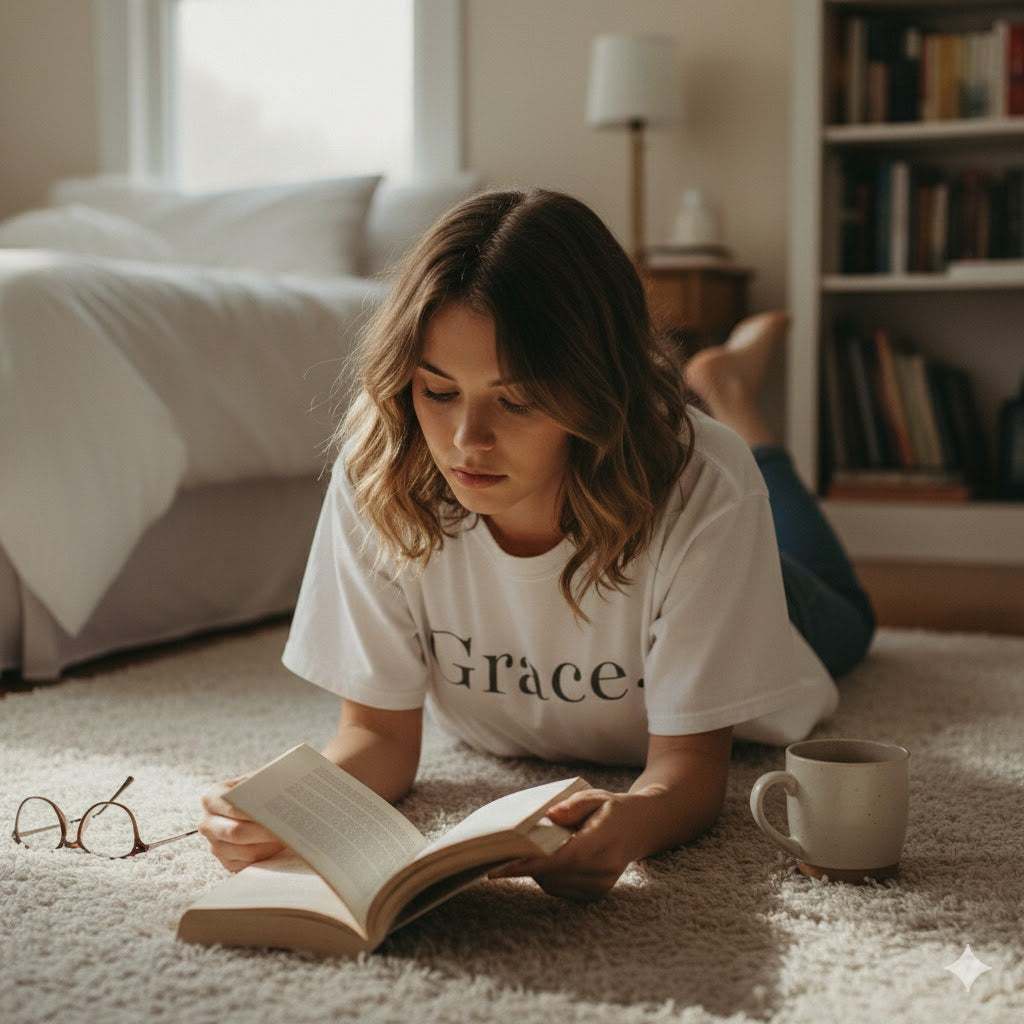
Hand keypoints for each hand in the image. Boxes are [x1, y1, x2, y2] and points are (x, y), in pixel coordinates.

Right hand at [198, 774, 285, 872]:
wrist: (252, 803)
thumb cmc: (256, 790)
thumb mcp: (255, 781)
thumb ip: (262, 785)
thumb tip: (278, 793)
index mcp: (211, 799)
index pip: (233, 808)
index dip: (254, 812)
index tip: (275, 813)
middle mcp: (208, 824)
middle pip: (236, 832)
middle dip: (264, 831)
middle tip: (287, 828)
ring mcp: (216, 845)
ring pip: (245, 851)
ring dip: (269, 846)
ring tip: (289, 837)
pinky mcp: (227, 862)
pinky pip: (248, 864)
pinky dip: (266, 856)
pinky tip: (280, 847)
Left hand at [486, 788, 640, 900]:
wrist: (642, 828)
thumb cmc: (613, 808)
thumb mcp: (595, 796)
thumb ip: (572, 806)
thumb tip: (548, 817)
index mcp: (604, 840)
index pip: (564, 857)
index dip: (532, 864)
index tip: (502, 866)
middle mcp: (604, 867)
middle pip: (554, 873)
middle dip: (526, 865)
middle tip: (501, 852)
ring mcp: (602, 884)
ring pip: (554, 884)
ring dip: (535, 871)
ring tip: (525, 852)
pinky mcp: (596, 893)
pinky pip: (561, 889)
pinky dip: (547, 876)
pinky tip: (546, 860)